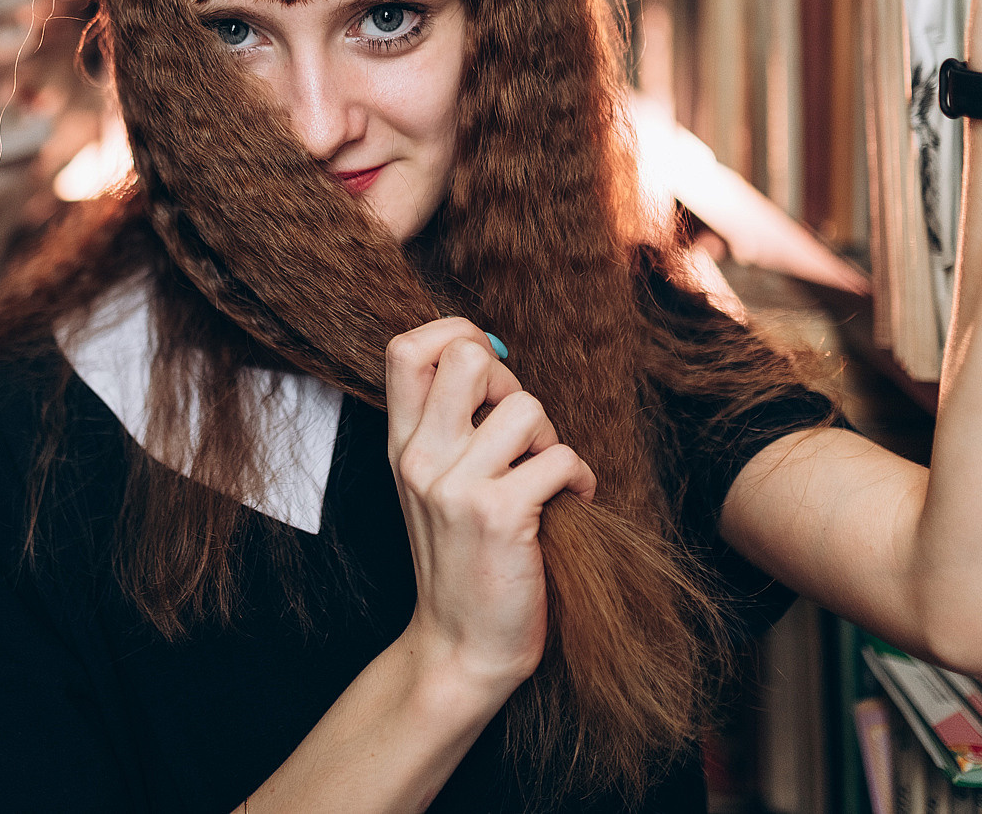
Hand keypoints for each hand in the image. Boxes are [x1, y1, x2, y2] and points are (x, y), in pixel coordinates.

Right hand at [383, 317, 596, 705]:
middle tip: (519, 432)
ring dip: (550, 439)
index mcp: (402, 445)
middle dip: (509, 382)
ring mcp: (455, 486)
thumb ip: (447, 424)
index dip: (455, 334)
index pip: (406, 348)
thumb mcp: (433, 484)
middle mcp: (420, 458)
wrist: (462, 646)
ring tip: (543, 475)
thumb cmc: (461, 559)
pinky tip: (570, 503)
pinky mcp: (499, 516)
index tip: (487, 373)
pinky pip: (560, 458)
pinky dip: (579, 478)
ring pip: (525, 407)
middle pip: (466, 357)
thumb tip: (490, 354)